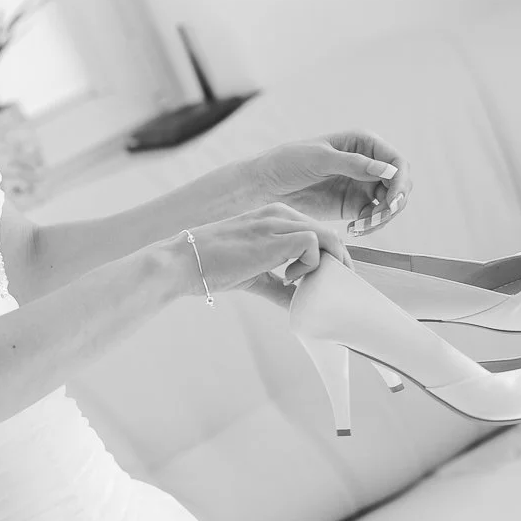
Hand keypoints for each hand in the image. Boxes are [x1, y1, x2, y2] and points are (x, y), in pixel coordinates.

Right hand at [178, 203, 354, 308]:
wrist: (183, 262)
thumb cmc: (212, 266)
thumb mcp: (255, 276)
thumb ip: (280, 288)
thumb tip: (301, 306)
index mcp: (274, 217)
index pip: (318, 232)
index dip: (329, 259)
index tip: (324, 282)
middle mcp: (278, 214)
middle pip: (329, 234)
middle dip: (337, 264)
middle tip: (328, 288)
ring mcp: (277, 222)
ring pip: (328, 236)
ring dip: (328, 265)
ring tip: (308, 284)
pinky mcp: (274, 236)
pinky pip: (314, 244)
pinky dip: (310, 265)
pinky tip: (289, 277)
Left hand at [250, 129, 413, 238]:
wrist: (266, 185)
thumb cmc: (288, 161)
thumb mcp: (320, 159)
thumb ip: (354, 164)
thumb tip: (389, 169)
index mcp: (363, 143)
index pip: (396, 161)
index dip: (400, 180)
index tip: (392, 199)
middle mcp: (368, 163)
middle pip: (399, 184)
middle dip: (395, 202)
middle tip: (379, 217)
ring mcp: (362, 185)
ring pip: (390, 203)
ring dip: (384, 217)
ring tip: (363, 227)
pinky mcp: (354, 206)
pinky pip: (374, 217)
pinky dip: (371, 226)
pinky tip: (355, 230)